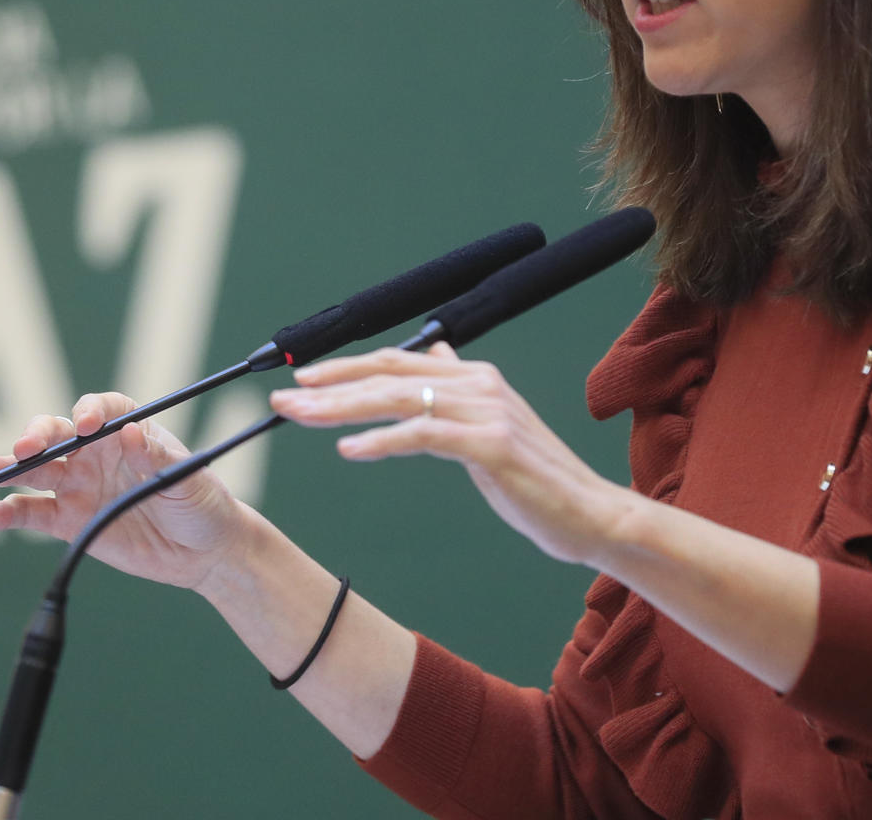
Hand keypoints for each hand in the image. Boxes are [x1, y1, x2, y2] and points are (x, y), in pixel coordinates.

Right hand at [0, 392, 253, 590]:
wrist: (203, 552)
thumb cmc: (201, 503)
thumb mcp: (186, 478)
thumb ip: (156, 458)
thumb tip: (128, 432)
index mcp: (127, 431)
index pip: (100, 410)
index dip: (89, 411)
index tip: (87, 425)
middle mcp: (95, 453)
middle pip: (57, 434)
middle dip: (38, 437)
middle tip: (24, 448)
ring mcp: (78, 485)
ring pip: (36, 471)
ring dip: (9, 470)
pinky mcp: (68, 521)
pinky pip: (32, 513)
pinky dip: (8, 514)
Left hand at [269, 344, 628, 565]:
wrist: (591, 515)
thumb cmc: (536, 481)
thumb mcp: (491, 427)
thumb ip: (457, 391)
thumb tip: (433, 356)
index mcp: (475, 378)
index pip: (395, 362)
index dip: (344, 368)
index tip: (300, 381)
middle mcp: (479, 384)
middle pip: (388, 375)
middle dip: (328, 386)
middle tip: (280, 399)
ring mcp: (487, 411)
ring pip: (398, 399)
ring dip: (341, 409)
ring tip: (299, 417)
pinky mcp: (492, 444)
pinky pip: (424, 435)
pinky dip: (382, 440)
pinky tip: (349, 451)